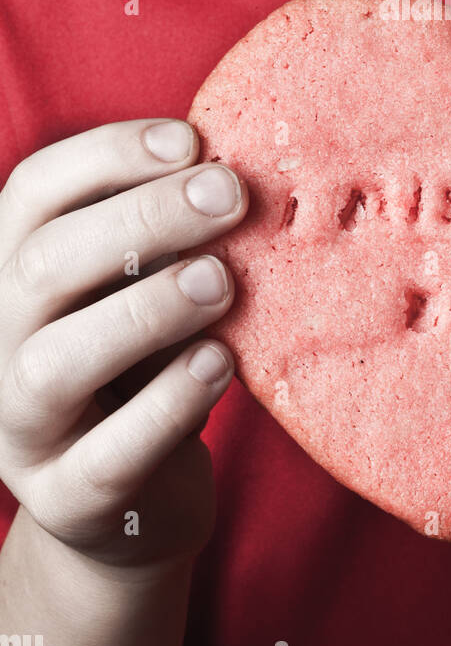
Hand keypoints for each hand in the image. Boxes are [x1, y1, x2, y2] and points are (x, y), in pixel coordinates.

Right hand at [0, 119, 247, 570]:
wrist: (131, 504)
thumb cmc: (147, 363)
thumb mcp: (146, 286)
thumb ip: (168, 236)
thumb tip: (232, 167)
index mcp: (10, 270)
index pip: (34, 190)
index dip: (109, 154)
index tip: (192, 140)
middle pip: (42, 263)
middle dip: (143, 218)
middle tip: (229, 196)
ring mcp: (20, 427)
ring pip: (56, 360)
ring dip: (147, 310)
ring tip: (224, 282)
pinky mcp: (66, 499)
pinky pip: (108, 453)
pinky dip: (168, 403)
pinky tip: (219, 362)